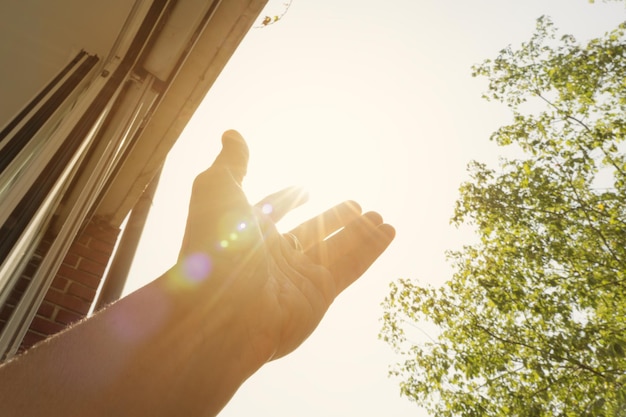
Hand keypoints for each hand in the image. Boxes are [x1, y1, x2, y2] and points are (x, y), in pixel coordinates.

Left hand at [176, 130, 394, 362]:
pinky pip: (351, 266)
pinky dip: (371, 249)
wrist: (223, 308)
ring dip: (359, 232)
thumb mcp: (217, 190)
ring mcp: (298, 276)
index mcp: (248, 230)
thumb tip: (231, 134)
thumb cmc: (216, 243)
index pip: (273, 210)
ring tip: (381, 216)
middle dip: (333, 218)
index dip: (288, 198)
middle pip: (310, 232)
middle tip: (356, 205)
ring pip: (335, 248)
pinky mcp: (320, 294)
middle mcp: (273, 255)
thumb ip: (230, 163)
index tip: (304, 189)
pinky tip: (389, 231)